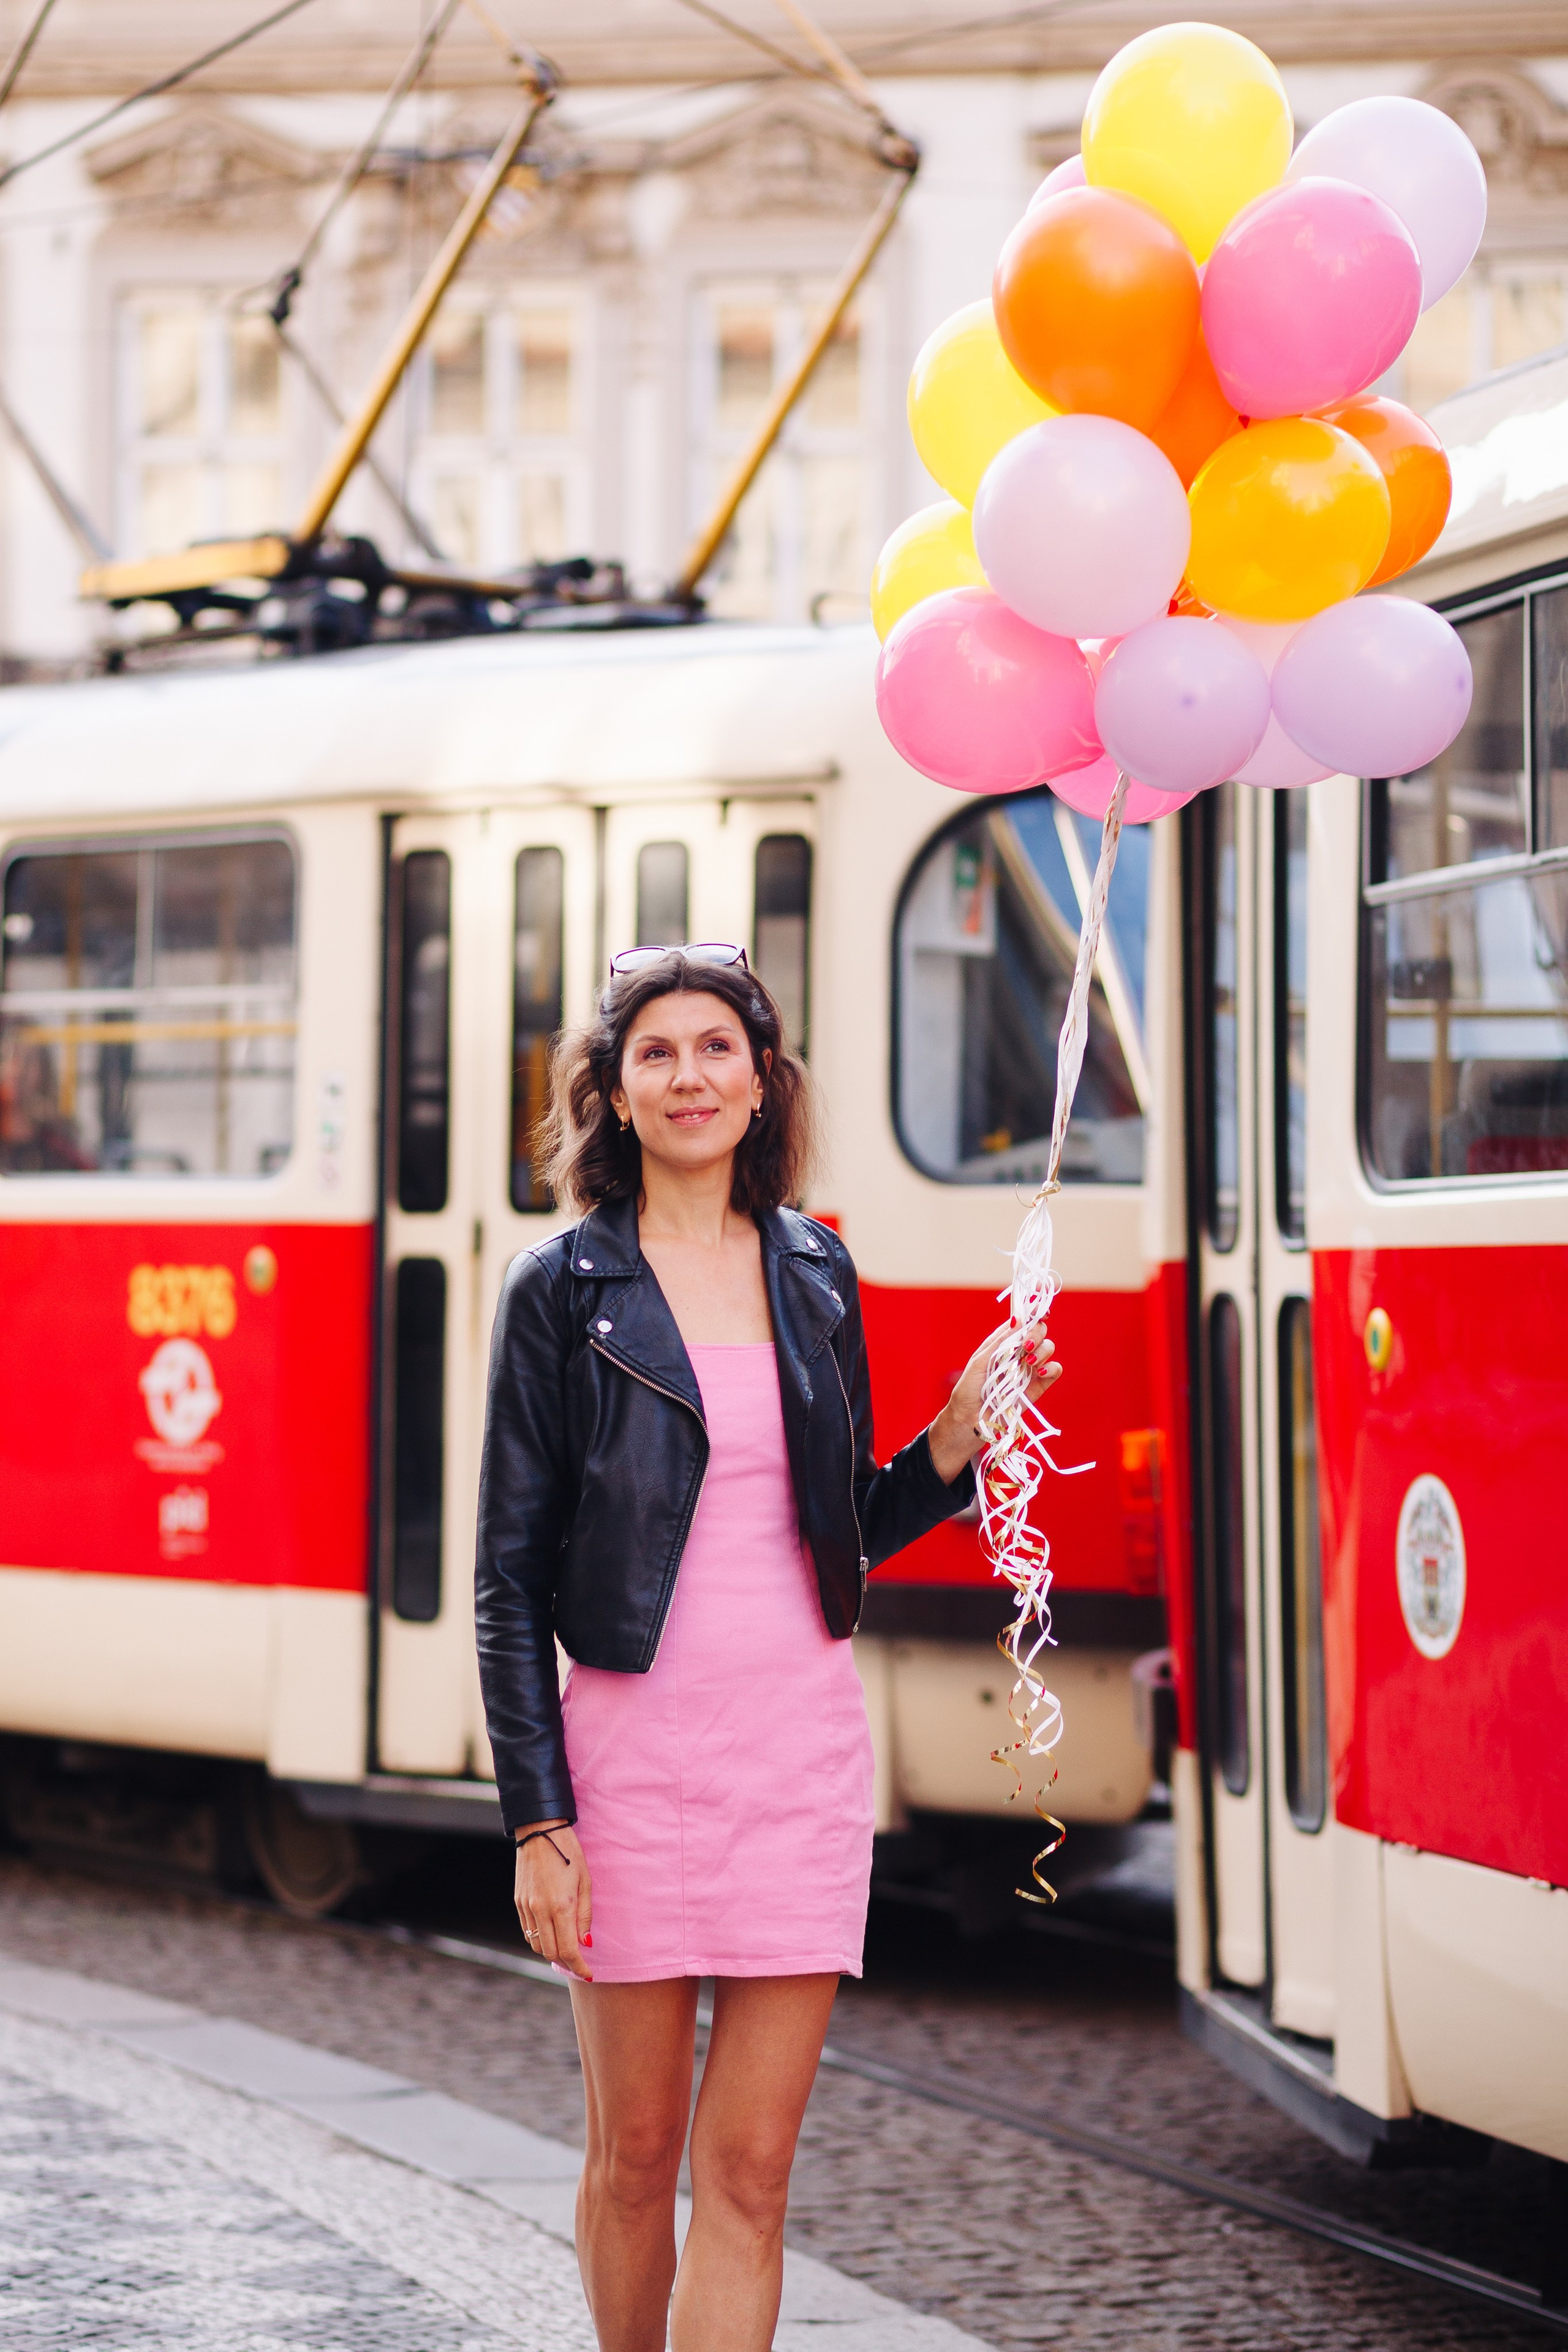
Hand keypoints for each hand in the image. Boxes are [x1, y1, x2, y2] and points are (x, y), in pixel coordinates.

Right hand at [514, 1822, 592, 1980]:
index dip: (579, 1966)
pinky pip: (527, 1931)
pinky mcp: (518, 1901)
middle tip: (579, 1964)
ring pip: (536, 1944)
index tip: (588, 1973)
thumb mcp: (585, 1881)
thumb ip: (585, 1915)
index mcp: (561, 1906)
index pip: (568, 1949)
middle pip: (550, 1952)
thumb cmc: (569, 1852)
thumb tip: (585, 1943)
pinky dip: (539, 1939)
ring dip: (551, 1953)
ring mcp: (526, 1906)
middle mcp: (540, 1910)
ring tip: (566, 1951)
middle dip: (566, 1963)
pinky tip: (551, 1935)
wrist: (540, 1831)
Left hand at [927, 1321, 1061, 1483]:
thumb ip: (999, 1343)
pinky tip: (1042, 1371)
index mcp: (1002, 1343)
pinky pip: (1054, 1371)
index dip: (1033, 1312)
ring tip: (1030, 1360)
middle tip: (1027, 1344)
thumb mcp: (978, 1363)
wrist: (970, 1422)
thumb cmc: (968, 1391)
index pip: (1021, 1322)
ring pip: (1048, 1348)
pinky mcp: (1037, 1387)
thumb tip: (1016, 1321)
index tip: (1040, 1309)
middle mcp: (1018, 1353)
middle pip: (1038, 1331)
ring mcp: (1029, 1369)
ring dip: (1043, 1349)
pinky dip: (1053, 1367)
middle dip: (1037, 1332)